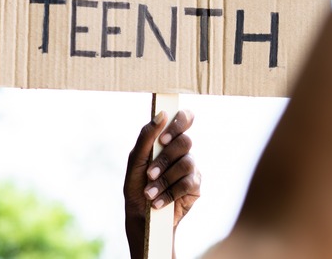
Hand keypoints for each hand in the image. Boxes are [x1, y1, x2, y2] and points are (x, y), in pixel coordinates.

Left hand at [124, 110, 200, 256]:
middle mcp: (181, 152)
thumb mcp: (135, 160)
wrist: (140, 216)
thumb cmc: (136, 185)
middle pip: (185, 141)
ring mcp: (191, 168)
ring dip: (164, 179)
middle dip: (165, 159)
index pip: (184, 118)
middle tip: (149, 173)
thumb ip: (146, 136)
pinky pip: (189, 182)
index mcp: (167, 140)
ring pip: (187, 163)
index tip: (164, 138)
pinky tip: (158, 202)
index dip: (180, 122)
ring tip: (149, 193)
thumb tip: (161, 114)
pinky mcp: (195, 187)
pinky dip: (170, 192)